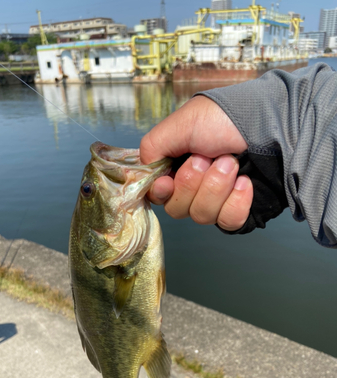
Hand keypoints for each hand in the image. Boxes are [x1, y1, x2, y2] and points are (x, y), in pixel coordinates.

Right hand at [140, 96, 253, 230]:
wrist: (270, 124)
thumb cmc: (224, 119)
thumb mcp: (180, 124)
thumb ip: (152, 148)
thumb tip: (143, 174)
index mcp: (176, 166)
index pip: (158, 195)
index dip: (161, 193)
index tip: (168, 182)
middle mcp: (193, 186)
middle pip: (177, 209)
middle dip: (193, 183)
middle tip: (208, 157)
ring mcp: (216, 200)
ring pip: (202, 216)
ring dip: (216, 187)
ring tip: (231, 162)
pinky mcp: (237, 210)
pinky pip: (228, 222)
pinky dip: (236, 202)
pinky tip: (244, 182)